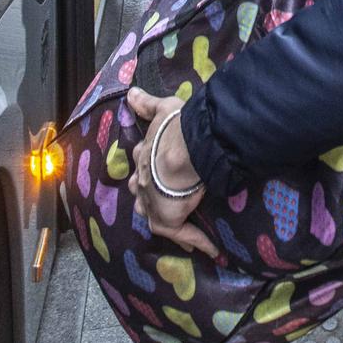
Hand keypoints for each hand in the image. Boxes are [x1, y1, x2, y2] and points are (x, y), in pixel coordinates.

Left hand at [127, 89, 216, 257]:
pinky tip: (210, 248)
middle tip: (162, 202)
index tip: (154, 170)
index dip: (147, 168)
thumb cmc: (175, 127)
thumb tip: (131, 93)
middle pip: (142, 193)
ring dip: (166, 220)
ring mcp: (153, 203)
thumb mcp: (162, 110)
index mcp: (144, 156)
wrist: (183, 149)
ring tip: (182, 228)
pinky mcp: (167, 219)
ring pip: (154, 216)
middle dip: (149, 198)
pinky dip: (196, 240)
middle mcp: (144, 181)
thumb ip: (147, 104)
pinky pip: (181, 234)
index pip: (142, 164)